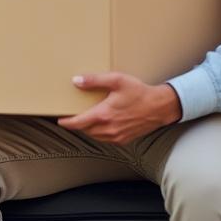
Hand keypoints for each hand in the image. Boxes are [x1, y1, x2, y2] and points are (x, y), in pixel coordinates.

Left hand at [57, 73, 181, 144]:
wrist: (160, 107)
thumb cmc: (140, 93)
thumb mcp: (117, 80)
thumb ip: (95, 80)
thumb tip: (76, 81)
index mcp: (103, 115)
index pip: (78, 123)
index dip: (66, 123)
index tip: (60, 120)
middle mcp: (108, 129)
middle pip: (85, 130)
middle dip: (77, 124)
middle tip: (73, 116)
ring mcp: (116, 136)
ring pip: (95, 136)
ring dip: (89, 129)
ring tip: (87, 119)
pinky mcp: (124, 140)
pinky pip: (106, 139)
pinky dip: (100, 133)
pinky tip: (102, 124)